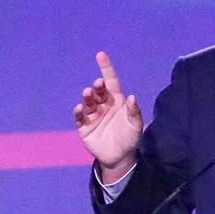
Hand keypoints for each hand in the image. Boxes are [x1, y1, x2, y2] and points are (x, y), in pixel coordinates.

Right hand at [73, 51, 144, 179]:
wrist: (120, 158)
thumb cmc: (130, 138)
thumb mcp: (136, 126)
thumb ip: (134, 112)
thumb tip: (132, 97)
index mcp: (116, 101)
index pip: (110, 81)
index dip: (105, 68)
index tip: (100, 55)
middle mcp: (103, 105)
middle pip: (98, 91)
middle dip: (97, 86)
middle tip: (98, 84)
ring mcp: (93, 115)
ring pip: (88, 102)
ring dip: (87, 97)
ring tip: (88, 93)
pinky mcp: (84, 127)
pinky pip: (79, 117)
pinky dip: (78, 112)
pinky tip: (79, 108)